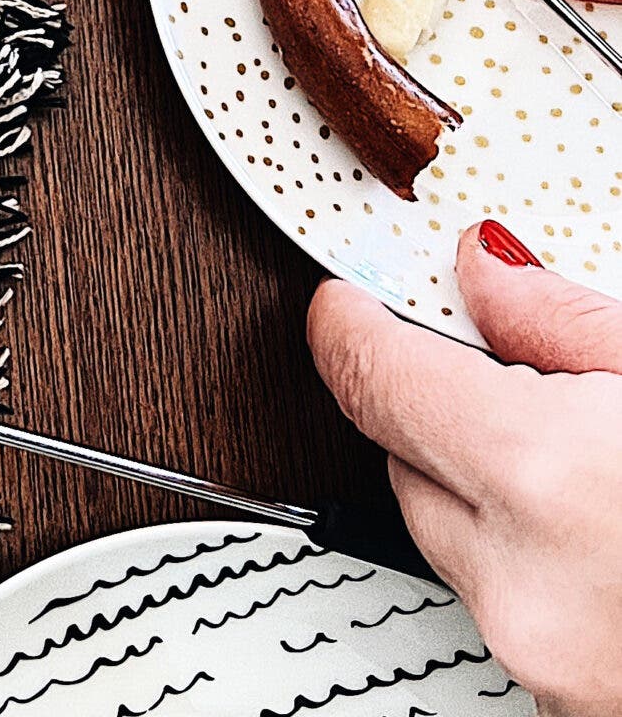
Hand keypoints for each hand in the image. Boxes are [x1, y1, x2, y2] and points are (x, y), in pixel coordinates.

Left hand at [308, 222, 621, 712]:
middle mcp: (526, 588)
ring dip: (500, 497)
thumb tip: (482, 272)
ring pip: (457, 544)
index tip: (350, 297)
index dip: (353, 320)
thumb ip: (565, 322)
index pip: (371, 377)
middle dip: (448, 412)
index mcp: (545, 480)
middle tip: (538, 384)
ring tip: (612, 474)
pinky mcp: (573, 715)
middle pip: (406, 462)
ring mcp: (549, 668)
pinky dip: (547, 569)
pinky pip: (515, 612)